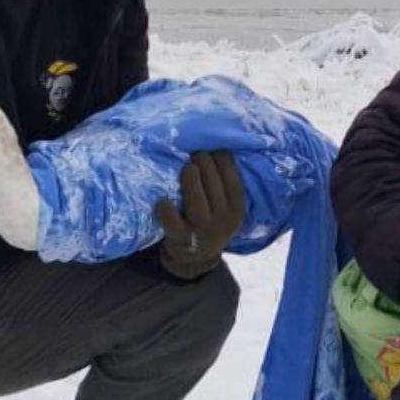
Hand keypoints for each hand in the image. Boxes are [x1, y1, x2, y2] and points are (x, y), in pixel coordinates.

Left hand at [155, 150, 245, 278]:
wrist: (195, 256)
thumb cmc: (210, 220)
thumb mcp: (226, 207)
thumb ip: (224, 183)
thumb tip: (217, 143)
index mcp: (237, 210)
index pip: (232, 179)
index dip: (222, 158)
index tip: (213, 147)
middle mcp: (223, 220)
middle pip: (214, 185)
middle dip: (204, 162)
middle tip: (196, 152)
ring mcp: (202, 230)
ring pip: (196, 200)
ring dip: (190, 179)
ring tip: (187, 166)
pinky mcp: (181, 238)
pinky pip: (172, 222)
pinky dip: (166, 210)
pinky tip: (162, 198)